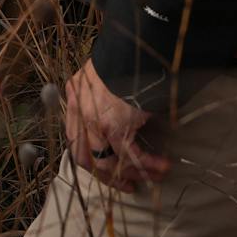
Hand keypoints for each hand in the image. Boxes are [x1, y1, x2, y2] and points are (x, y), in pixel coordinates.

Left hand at [63, 59, 169, 190]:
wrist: (134, 52)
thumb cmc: (125, 63)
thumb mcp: (104, 79)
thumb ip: (102, 99)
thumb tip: (120, 121)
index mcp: (74, 96)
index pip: (75, 138)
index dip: (91, 158)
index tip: (108, 169)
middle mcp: (78, 110)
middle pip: (84, 157)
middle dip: (107, 175)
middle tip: (128, 185)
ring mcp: (94, 121)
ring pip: (107, 162)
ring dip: (129, 174)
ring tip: (151, 178)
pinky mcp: (115, 127)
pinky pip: (131, 156)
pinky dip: (147, 166)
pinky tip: (162, 167)